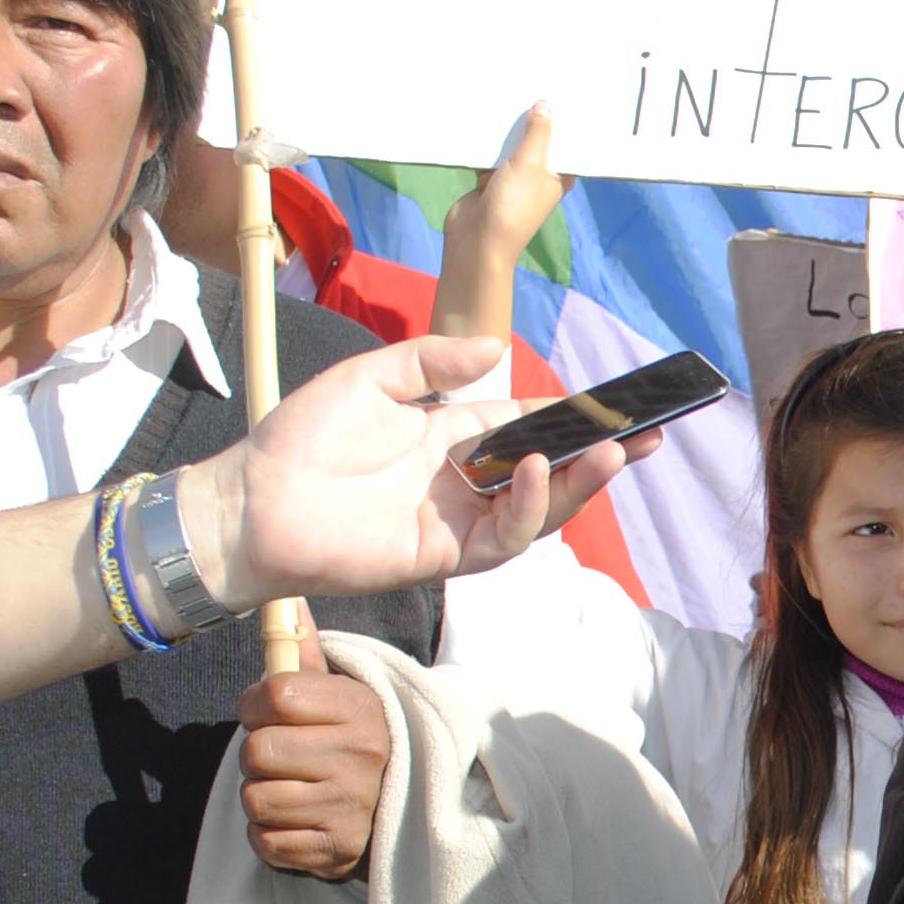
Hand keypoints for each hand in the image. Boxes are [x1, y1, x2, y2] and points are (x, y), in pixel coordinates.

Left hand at [183, 335, 642, 609]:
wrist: (252, 501)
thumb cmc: (301, 439)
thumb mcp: (370, 379)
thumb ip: (430, 362)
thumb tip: (495, 350)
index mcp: (451, 436)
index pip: (530, 425)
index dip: (575, 416)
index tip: (622, 401)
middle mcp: (465, 481)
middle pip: (551, 471)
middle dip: (602, 455)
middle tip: (650, 436)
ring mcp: (459, 520)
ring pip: (541, 509)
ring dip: (581, 485)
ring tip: (614, 453)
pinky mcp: (444, 554)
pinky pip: (503, 539)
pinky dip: (530, 509)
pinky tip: (537, 472)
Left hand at [236, 606, 388, 880]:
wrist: (402, 812)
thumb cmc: (351, 745)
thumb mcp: (338, 695)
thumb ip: (302, 652)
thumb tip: (282, 596)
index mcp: (360, 710)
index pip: (275, 695)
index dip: (255, 704)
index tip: (267, 712)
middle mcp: (361, 757)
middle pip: (257, 751)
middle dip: (258, 756)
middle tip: (283, 758)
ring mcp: (350, 807)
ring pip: (256, 798)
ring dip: (262, 797)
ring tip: (291, 790)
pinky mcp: (336, 850)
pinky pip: (265, 841)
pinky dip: (270, 835)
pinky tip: (295, 821)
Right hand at [457, 105, 575, 250]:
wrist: (476, 239)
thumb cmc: (513, 204)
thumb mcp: (530, 164)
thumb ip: (538, 133)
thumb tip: (545, 105)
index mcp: (559, 177)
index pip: (566, 147)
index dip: (565, 125)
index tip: (565, 96)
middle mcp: (538, 178)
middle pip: (537, 143)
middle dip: (532, 121)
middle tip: (531, 85)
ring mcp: (513, 180)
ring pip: (511, 147)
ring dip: (507, 130)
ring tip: (507, 93)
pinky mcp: (489, 181)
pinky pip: (489, 155)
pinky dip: (486, 142)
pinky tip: (483, 116)